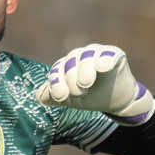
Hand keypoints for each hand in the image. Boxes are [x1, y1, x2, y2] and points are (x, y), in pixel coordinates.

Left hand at [35, 44, 154, 125]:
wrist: (116, 101)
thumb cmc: (91, 97)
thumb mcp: (71, 99)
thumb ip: (54, 96)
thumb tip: (39, 98)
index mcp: (67, 65)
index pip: (57, 69)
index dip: (57, 82)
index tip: (61, 97)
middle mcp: (80, 56)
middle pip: (70, 62)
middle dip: (71, 79)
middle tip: (78, 93)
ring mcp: (97, 53)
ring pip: (87, 56)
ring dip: (84, 69)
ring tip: (86, 84)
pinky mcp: (114, 54)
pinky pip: (109, 53)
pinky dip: (105, 59)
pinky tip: (103, 68)